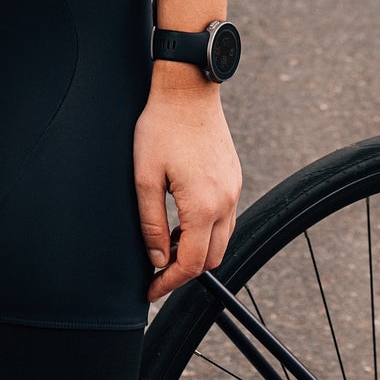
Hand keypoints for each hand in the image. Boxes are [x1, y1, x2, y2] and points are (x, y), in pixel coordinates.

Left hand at [135, 64, 242, 300]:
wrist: (187, 88)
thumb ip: (152, 223)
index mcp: (204, 205)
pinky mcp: (233, 177)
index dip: (169, 282)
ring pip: (221, 239)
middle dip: (185, 269)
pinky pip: (225, 217)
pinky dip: (206, 229)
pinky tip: (183, 218)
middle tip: (157, 268)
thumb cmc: (161, 127)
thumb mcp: (145, 177)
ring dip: (197, 249)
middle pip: (212, 258)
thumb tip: (157, 259)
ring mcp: (234, 189)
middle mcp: (226, 202)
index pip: (192, 264)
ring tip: (167, 241)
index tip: (151, 290)